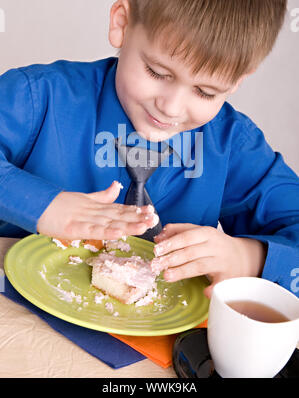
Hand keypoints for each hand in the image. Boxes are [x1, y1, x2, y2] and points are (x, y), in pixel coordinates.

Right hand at [37, 181, 157, 241]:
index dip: (136, 211)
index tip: (151, 211)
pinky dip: (107, 231)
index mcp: (98, 207)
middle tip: (155, 218)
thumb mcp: (84, 198)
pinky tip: (119, 232)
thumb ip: (102, 195)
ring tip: (144, 225)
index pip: (120, 209)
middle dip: (138, 217)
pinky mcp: (75, 227)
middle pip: (120, 215)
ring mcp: (86, 218)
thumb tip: (117, 185)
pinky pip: (94, 230)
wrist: (38, 204)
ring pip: (111, 222)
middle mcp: (95, 211)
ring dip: (128, 224)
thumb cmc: (59, 205)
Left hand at [151, 223, 266, 297]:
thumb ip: (179, 231)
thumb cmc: (214, 244)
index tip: (156, 250)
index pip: (186, 236)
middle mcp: (215, 246)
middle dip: (172, 258)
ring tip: (166, 276)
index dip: (171, 243)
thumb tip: (158, 238)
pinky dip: (213, 288)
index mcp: (207, 233)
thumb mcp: (199, 232)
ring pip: (200, 266)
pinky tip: (204, 292)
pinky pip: (220, 283)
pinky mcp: (228, 277)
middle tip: (156, 265)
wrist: (242, 256)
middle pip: (191, 252)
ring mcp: (222, 262)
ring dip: (182, 271)